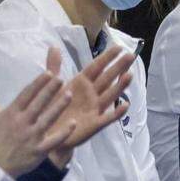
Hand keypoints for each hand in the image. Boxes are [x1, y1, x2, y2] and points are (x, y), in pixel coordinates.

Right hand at [0, 47, 72, 177]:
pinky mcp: (38, 150)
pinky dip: (64, 132)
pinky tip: (73, 122)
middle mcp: (21, 123)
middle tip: (61, 79)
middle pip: (38, 104)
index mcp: (11, 113)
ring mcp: (31, 137)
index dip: (37, 84)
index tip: (49, 73)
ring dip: (59, 107)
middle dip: (49, 91)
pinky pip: (53, 140)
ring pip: (47, 119)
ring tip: (69, 94)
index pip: (26, 95)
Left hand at [46, 46, 135, 167]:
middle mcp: (91, 94)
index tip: (119, 47)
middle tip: (131, 56)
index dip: (107, 58)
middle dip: (119, 67)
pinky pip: (108, 117)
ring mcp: (95, 109)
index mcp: (81, 84)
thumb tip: (54, 46)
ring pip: (110, 95)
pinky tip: (125, 105)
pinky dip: (117, 112)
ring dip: (120, 86)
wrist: (48, 134)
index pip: (96, 67)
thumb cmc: (52, 108)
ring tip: (129, 76)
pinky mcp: (95, 124)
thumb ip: (54, 66)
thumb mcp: (51, 86)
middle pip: (107, 78)